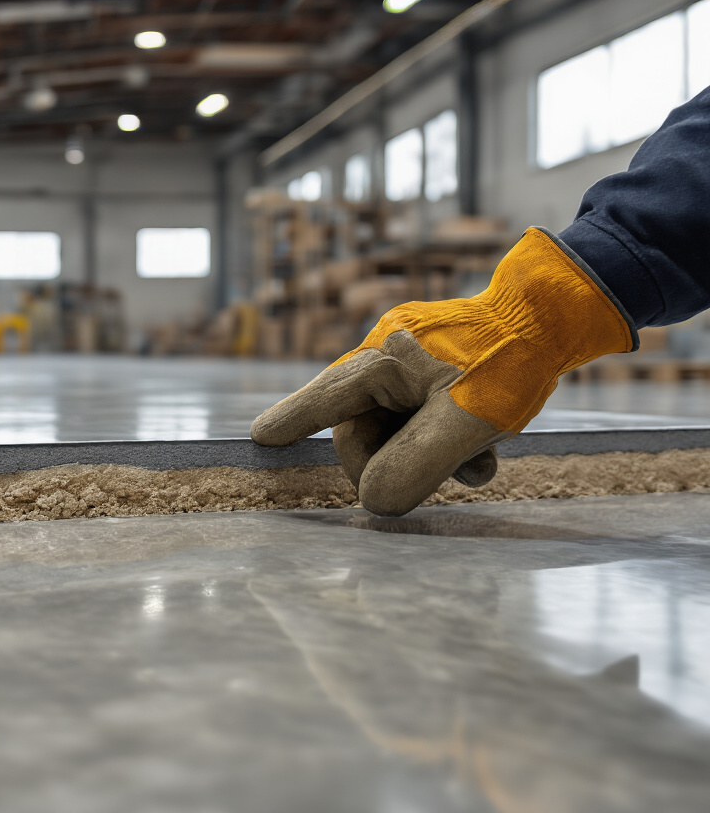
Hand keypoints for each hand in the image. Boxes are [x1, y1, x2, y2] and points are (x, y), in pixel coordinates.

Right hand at [251, 227, 635, 515]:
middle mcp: (385, 352)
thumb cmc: (511, 362)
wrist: (558, 316)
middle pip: (363, 426)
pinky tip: (481, 450)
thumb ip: (416, 465)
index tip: (260, 440)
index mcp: (382, 361)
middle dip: (392, 461)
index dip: (290, 423)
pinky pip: (420, 411)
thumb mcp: (468, 422)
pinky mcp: (434, 362)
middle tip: (435, 483)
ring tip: (475, 466)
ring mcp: (409, 355)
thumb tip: (373, 502)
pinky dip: (442, 437)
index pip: (324, 400)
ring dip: (426, 454)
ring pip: (396, 422)